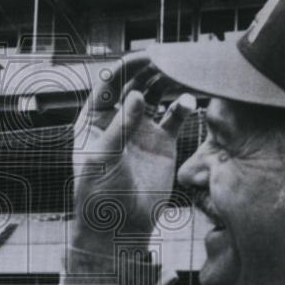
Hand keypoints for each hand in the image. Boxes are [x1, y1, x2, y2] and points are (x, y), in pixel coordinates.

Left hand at [71, 54, 195, 249]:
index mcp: (95, 119)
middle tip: (171, 57)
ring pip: (157, 94)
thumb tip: (136, 95)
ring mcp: (141, 129)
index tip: (145, 56)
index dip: (126, 67)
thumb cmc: (100, 195)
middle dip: (151, 69)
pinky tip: (190, 102)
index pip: (109, 83)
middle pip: (135, 83)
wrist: (120, 227)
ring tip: (184, 72)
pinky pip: (175, 115)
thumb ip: (121, 126)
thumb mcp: (104, 158)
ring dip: (169, 82)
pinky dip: (184, 105)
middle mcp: (119, 119)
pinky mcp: (163, 142)